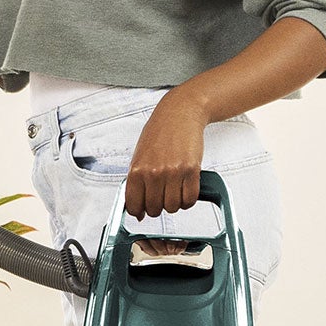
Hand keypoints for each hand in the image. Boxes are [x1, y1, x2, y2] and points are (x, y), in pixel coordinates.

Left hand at [124, 87, 210, 219]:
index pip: (134, 205)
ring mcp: (174, 172)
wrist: (180, 113)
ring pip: (174, 207)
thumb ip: (137, 182)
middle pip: (155, 209)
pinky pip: (190, 199)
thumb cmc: (159, 132)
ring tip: (174, 190)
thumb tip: (138, 209)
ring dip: (175, 203)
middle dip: (158, 207)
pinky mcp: (192, 170)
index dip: (138, 212)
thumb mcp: (139, 156)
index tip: (142, 212)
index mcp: (137, 170)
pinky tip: (185, 190)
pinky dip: (188, 200)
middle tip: (161, 196)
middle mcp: (154, 173)